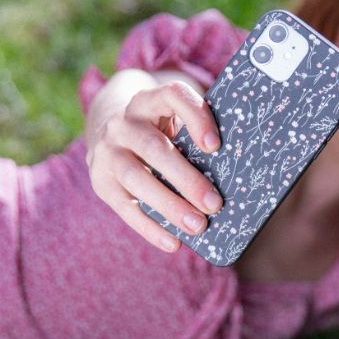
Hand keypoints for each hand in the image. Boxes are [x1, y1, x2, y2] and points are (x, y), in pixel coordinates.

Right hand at [86, 75, 222, 251]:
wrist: (109, 135)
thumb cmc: (160, 131)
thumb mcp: (174, 121)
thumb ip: (197, 137)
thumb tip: (238, 172)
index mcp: (149, 101)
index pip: (173, 95)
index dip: (195, 117)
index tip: (215, 145)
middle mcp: (123, 123)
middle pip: (155, 148)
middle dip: (186, 178)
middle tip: (215, 204)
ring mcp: (107, 152)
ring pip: (137, 178)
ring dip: (169, 205)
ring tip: (198, 226)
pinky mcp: (101, 182)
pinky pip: (125, 208)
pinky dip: (150, 228)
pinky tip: (173, 242)